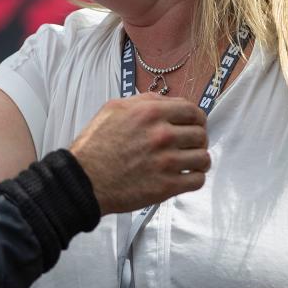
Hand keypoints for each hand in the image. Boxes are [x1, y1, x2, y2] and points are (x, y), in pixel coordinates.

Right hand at [69, 93, 208, 213]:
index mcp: (150, 113)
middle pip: (201, 134)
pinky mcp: (167, 186)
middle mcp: (162, 135)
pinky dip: (195, 178)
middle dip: (197, 138)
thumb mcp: (113, 108)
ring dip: (198, 159)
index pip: (192, 110)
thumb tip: (167, 101)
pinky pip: (197, 180)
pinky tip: (185, 176)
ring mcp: (166, 162)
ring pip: (203, 158)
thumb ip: (143, 101)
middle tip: (188, 144)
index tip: (194, 124)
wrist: (84, 179)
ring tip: (188, 161)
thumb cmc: (96, 144)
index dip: (196, 117)